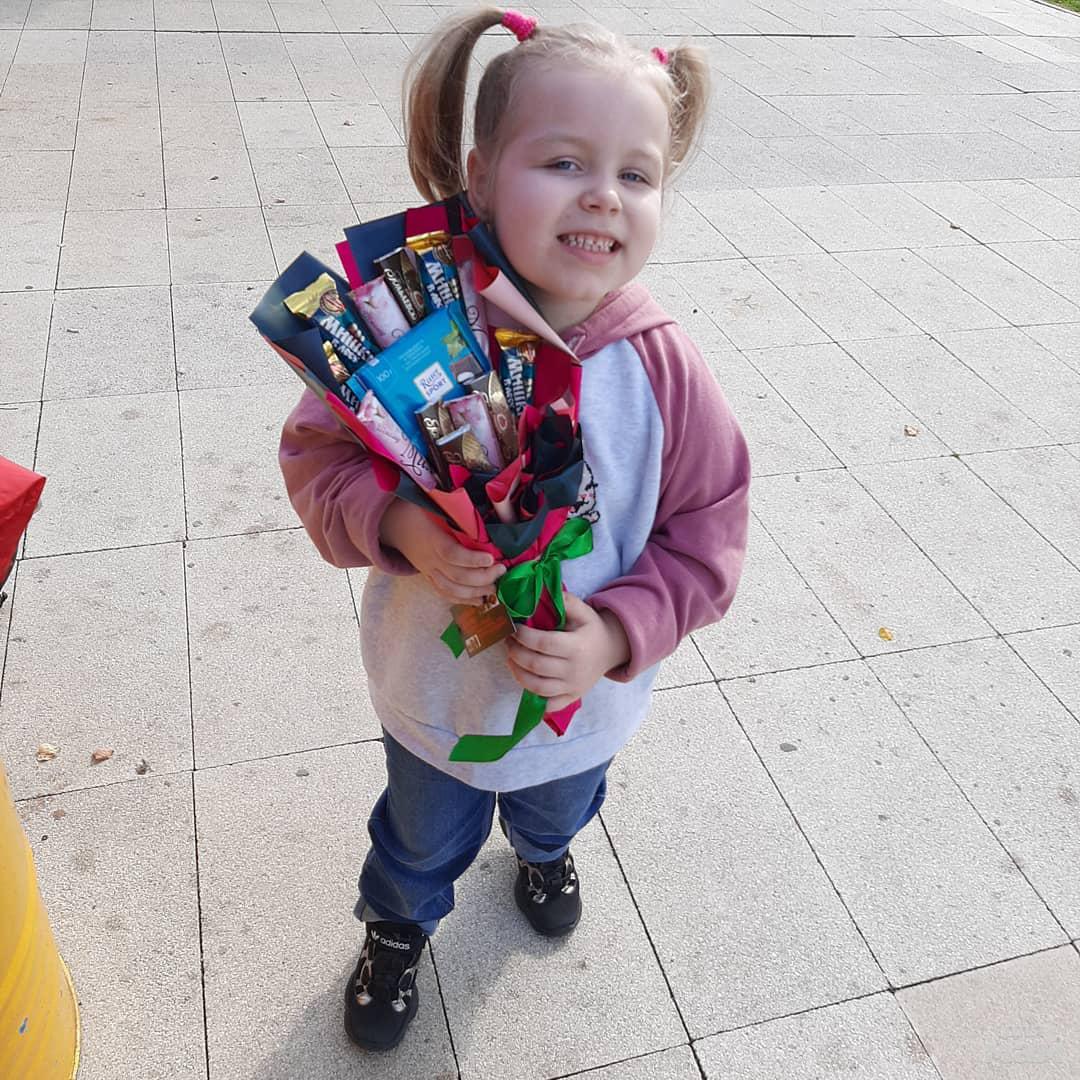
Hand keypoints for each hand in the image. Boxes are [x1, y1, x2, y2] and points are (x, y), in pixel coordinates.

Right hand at [379, 502, 503, 603]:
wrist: (392, 523)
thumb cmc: (417, 510)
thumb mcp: (433, 504)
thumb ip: (454, 509)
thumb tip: (481, 511)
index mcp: (432, 539)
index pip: (452, 554)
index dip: (472, 559)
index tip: (491, 558)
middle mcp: (429, 559)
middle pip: (456, 577)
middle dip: (482, 577)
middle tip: (501, 570)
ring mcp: (428, 571)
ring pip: (451, 590)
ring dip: (476, 592)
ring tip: (495, 587)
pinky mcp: (428, 577)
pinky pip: (444, 594)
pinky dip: (463, 600)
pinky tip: (479, 600)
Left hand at [505, 593, 630, 711]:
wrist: (610, 650)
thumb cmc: (591, 628)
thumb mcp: (582, 610)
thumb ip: (564, 601)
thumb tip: (540, 592)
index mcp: (577, 647)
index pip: (543, 643)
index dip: (524, 636)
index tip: (514, 628)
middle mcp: (575, 670)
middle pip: (536, 665)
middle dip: (515, 652)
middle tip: (508, 641)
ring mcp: (573, 687)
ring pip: (537, 687)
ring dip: (517, 673)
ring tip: (511, 659)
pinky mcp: (571, 698)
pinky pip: (548, 705)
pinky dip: (533, 697)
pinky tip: (525, 679)